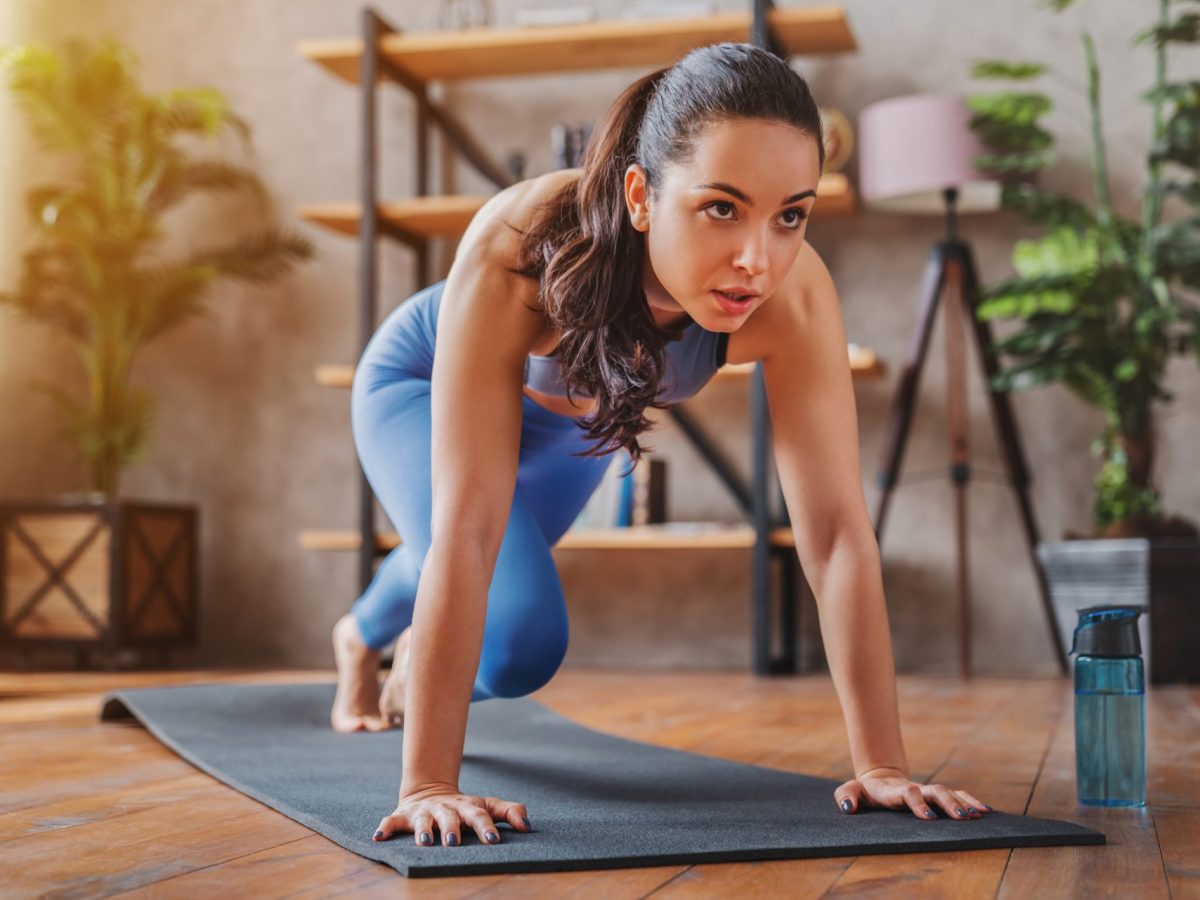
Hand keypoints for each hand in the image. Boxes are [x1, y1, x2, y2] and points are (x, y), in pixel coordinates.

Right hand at [372, 782, 532, 846]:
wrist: (430, 791)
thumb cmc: (464, 807)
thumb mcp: (486, 805)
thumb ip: (508, 812)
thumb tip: (527, 826)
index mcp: (466, 806)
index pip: (478, 815)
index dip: (486, 827)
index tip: (494, 841)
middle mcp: (444, 808)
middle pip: (449, 818)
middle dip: (451, 829)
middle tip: (454, 842)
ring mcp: (423, 812)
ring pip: (422, 820)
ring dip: (422, 830)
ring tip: (424, 842)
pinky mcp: (403, 816)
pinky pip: (391, 821)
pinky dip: (385, 828)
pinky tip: (379, 836)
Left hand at [834, 767, 994, 820]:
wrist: (879, 780)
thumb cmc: (865, 792)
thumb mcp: (851, 791)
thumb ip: (846, 795)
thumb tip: (847, 807)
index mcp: (895, 790)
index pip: (908, 794)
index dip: (918, 803)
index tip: (928, 817)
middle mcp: (915, 789)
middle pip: (935, 791)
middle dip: (948, 804)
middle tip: (962, 818)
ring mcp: (927, 791)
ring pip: (948, 792)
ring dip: (963, 803)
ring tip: (978, 815)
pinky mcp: (935, 795)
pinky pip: (956, 795)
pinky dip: (970, 801)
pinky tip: (985, 811)